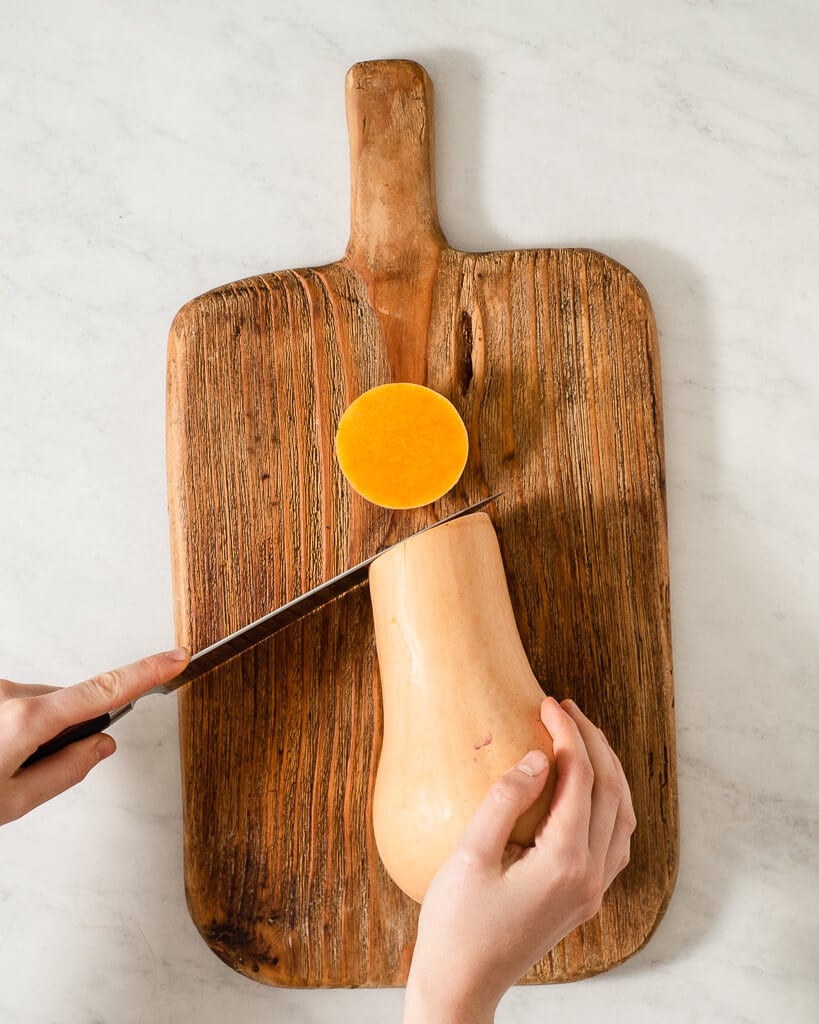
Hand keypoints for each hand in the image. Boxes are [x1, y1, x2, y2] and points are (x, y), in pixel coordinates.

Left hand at [0, 648, 189, 825]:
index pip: (103, 692)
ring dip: (34, 730)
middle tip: (29, 770)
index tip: (176, 659)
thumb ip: (65, 771)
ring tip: (3, 763)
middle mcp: (9, 694)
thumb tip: (101, 746)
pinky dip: (15, 724)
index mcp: (25, 720)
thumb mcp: (13, 801)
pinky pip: (16, 702)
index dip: (146, 674)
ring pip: (39, 704)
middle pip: (65, 704)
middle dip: (63, 732)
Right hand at [404, 696, 635, 1023]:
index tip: (548, 702)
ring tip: (581, 738)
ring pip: (622, 817)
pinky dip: (609, 804)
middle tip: (567, 708)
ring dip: (608, 771)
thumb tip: (536, 759)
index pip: (581, 776)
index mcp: (564, 861)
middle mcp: (590, 877)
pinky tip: (587, 790)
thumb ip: (504, 800)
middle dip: (593, 742)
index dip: (567, 732)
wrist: (461, 986)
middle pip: (612, 791)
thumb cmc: (456, 924)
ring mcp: (591, 892)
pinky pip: (614, 842)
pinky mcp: (583, 900)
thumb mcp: (470, 855)